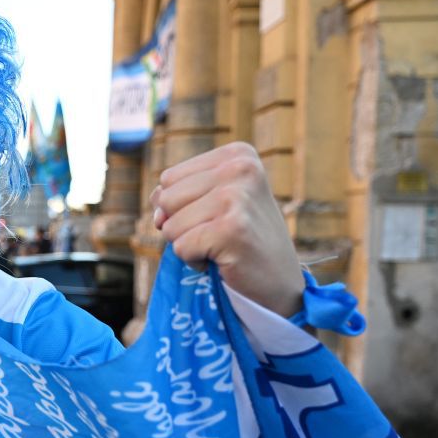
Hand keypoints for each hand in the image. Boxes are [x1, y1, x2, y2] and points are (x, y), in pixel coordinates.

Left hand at [151, 142, 303, 317]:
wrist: (280, 282)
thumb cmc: (242, 238)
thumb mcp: (213, 201)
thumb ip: (176, 195)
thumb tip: (157, 215)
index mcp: (237, 155)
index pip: (168, 179)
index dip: (180, 207)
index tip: (216, 216)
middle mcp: (240, 168)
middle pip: (165, 199)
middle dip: (181, 225)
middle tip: (218, 234)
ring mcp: (236, 197)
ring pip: (170, 225)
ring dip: (189, 244)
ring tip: (222, 246)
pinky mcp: (232, 229)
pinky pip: (181, 247)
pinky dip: (195, 260)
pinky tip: (224, 259)